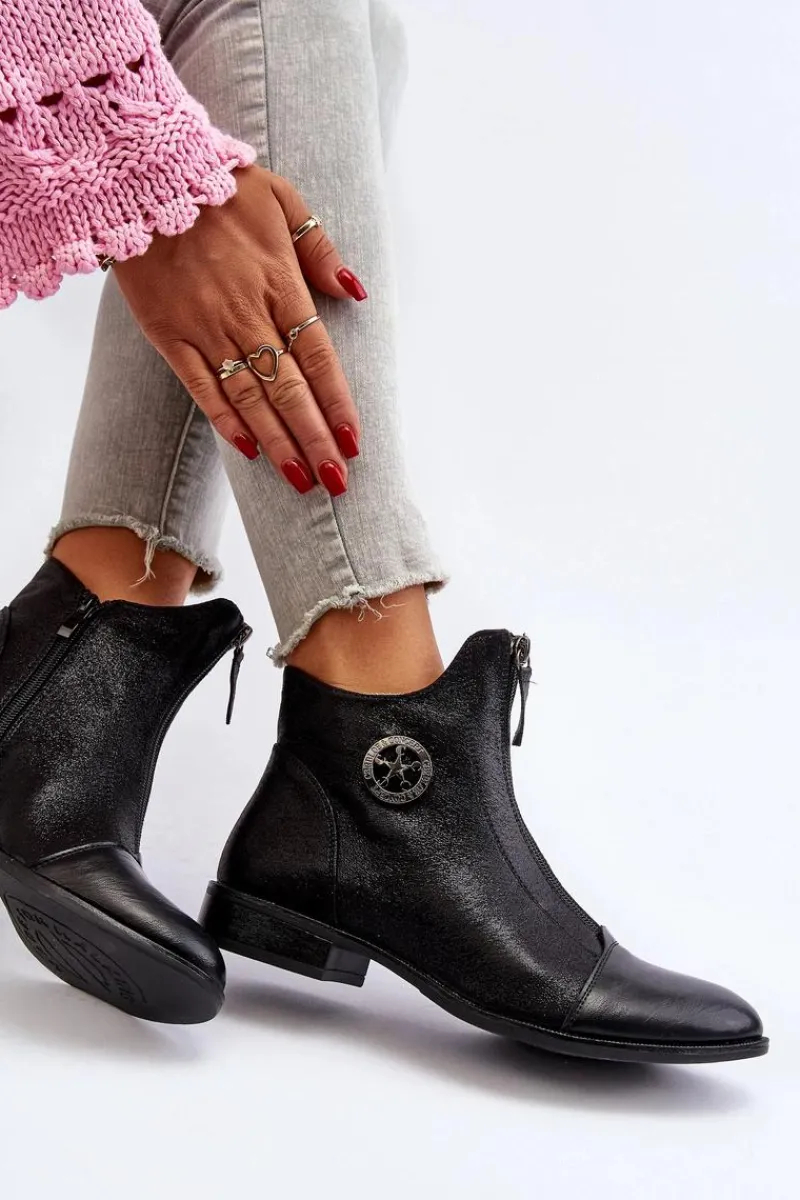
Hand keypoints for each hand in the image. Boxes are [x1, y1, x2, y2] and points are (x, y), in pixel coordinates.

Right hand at [113, 165, 367, 495]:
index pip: (318, 356)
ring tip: (300, 480)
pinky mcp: (169, 335)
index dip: (338, 401)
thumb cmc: (219, 187)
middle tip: (336, 481)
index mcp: (280, 284)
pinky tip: (247, 450)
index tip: (354, 441)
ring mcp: (206, 329)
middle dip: (316, 439)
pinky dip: (224, 420)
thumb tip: (352, 290)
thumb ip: (319, 247)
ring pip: (250, 397)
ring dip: (278, 442)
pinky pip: (200, 387)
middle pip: (290, 389)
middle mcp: (247, 314)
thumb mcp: (282, 198)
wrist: (143, 175)